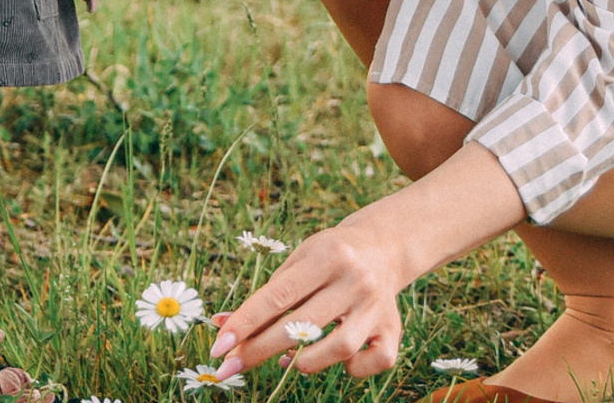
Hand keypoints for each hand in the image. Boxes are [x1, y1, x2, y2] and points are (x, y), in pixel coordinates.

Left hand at [207, 214, 411, 381]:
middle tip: (230, 366)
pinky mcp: (394, 329)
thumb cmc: (328, 255)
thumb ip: (266, 294)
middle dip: (260, 349)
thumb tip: (223, 326)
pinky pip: (374, 362)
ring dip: (305, 361)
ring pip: (340, 348)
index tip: (219, 345)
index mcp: (327, 255)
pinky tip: (335, 358)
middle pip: (303, 325)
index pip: (279, 294)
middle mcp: (355, 280)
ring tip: (285, 360)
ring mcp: (377, 307)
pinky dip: (351, 368)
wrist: (383, 246)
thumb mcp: (298, 261)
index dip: (246, 322)